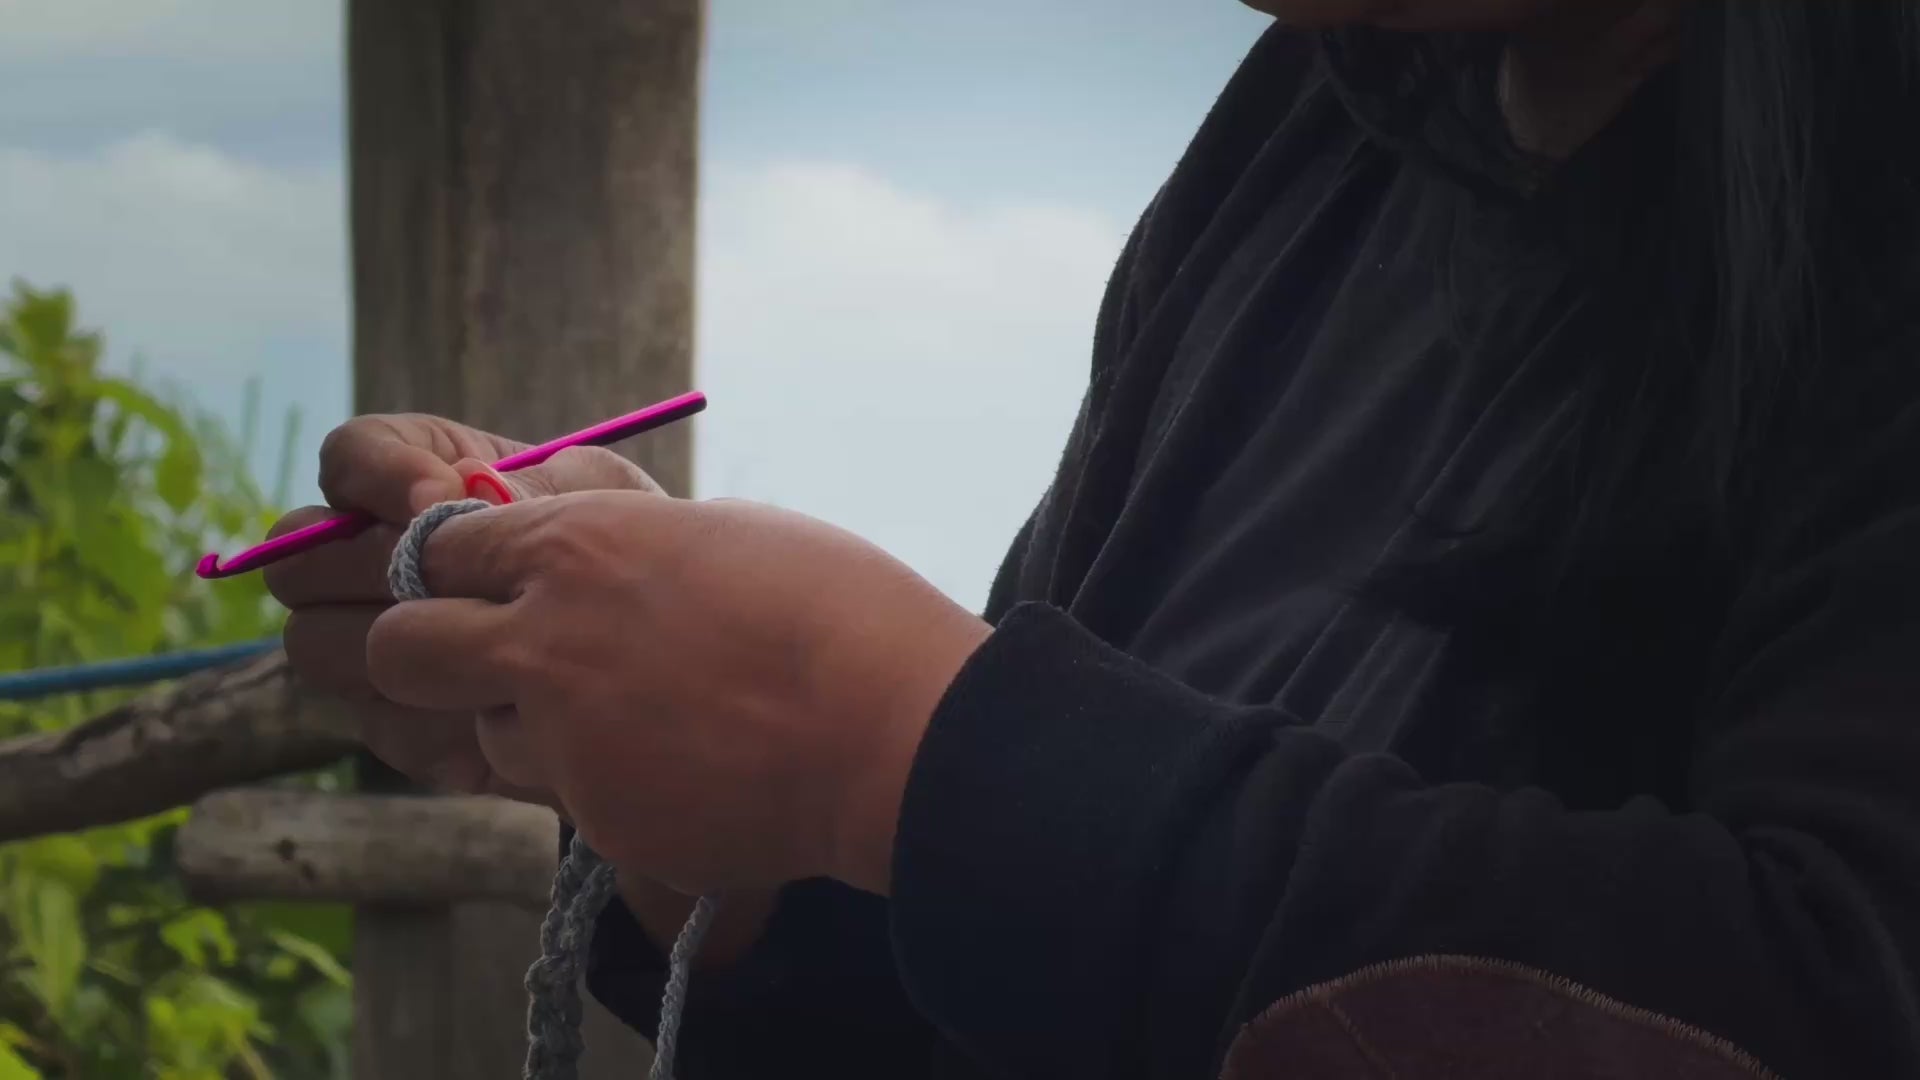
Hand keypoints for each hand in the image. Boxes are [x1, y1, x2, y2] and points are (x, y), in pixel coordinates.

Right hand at [267, 413, 655, 802]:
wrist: (658, 653)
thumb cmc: (623, 550)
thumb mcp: (599, 499)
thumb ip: (532, 488)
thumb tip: (460, 499)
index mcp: (415, 480)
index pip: (347, 458)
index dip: (376, 474)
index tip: (444, 497)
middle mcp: (368, 560)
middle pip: (299, 560)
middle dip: (371, 566)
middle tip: (452, 580)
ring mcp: (370, 644)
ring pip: (314, 644)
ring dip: (394, 640)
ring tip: (480, 639)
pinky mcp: (399, 722)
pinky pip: (376, 719)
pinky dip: (433, 707)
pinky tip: (500, 700)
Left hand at [361, 491, 992, 895]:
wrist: (891, 730)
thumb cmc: (832, 608)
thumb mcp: (717, 534)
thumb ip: (624, 544)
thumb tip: (587, 551)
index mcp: (576, 548)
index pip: (436, 547)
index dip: (459, 566)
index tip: (493, 578)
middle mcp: (545, 641)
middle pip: (399, 649)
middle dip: (427, 652)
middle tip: (496, 658)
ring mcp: (565, 740)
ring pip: (481, 733)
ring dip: (528, 725)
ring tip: (633, 718)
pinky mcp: (600, 821)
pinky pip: (570, 798)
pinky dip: (611, 785)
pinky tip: (691, 768)